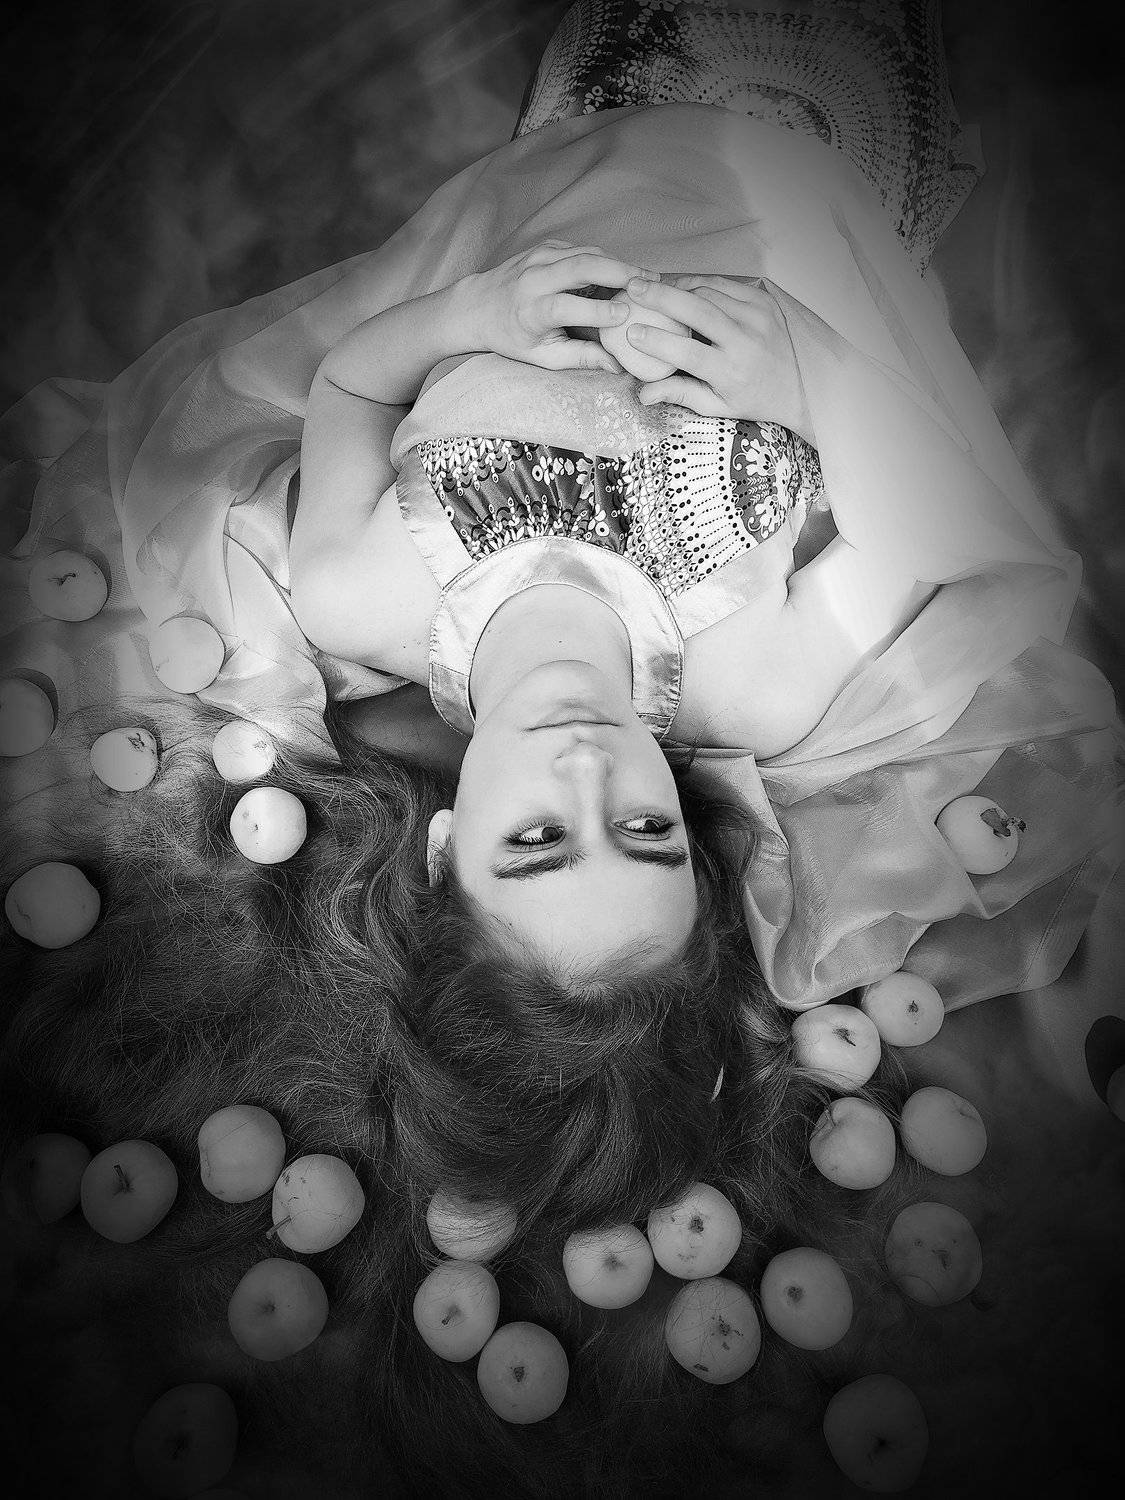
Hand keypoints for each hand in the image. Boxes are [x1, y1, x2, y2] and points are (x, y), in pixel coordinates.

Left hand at [466, 241, 660, 373]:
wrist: (478, 306)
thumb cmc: (512, 337)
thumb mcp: (542, 356)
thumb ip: (580, 358)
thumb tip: (617, 366)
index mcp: (531, 310)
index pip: (566, 306)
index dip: (597, 311)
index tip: (625, 315)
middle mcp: (533, 278)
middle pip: (581, 266)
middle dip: (619, 272)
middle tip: (650, 282)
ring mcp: (539, 257)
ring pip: (586, 252)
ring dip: (618, 262)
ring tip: (645, 277)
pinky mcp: (546, 247)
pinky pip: (582, 249)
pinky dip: (604, 258)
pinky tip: (623, 272)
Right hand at [623, 274, 813, 441]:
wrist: (799, 385)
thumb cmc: (753, 398)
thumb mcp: (717, 406)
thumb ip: (680, 394)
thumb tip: (643, 394)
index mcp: (732, 372)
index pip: (688, 353)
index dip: (658, 341)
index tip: (632, 332)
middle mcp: (746, 340)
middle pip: (698, 309)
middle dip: (662, 296)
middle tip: (633, 288)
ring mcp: (757, 316)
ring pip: (709, 291)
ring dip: (678, 287)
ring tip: (652, 288)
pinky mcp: (762, 300)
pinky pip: (723, 284)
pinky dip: (699, 283)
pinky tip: (681, 287)